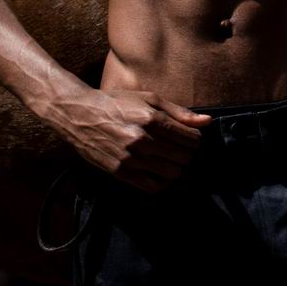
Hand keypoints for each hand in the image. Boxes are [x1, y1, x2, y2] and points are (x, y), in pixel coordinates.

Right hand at [52, 88, 210, 192]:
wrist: (78, 115)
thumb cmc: (116, 103)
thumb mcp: (149, 99)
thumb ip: (180, 112)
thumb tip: (208, 121)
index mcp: (150, 119)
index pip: (190, 140)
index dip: (195, 140)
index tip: (190, 138)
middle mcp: (141, 140)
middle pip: (183, 158)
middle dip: (188, 154)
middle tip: (181, 149)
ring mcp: (129, 158)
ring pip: (171, 174)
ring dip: (177, 168)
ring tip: (170, 160)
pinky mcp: (119, 172)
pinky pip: (152, 187)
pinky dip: (162, 182)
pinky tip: (159, 172)